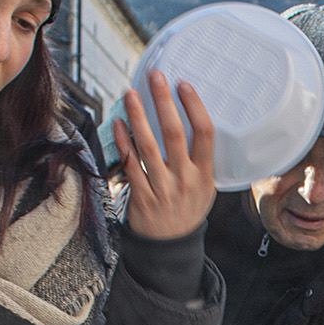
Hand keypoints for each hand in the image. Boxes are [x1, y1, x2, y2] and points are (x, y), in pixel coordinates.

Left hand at [116, 71, 216, 240]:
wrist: (170, 247)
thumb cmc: (187, 209)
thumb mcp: (205, 188)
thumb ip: (200, 160)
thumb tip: (189, 121)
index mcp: (205, 175)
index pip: (204, 134)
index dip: (194, 107)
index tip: (183, 85)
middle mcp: (185, 180)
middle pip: (174, 134)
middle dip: (164, 102)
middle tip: (155, 77)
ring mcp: (162, 189)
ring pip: (148, 146)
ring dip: (138, 117)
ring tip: (130, 94)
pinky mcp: (141, 197)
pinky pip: (130, 165)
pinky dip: (123, 142)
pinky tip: (118, 124)